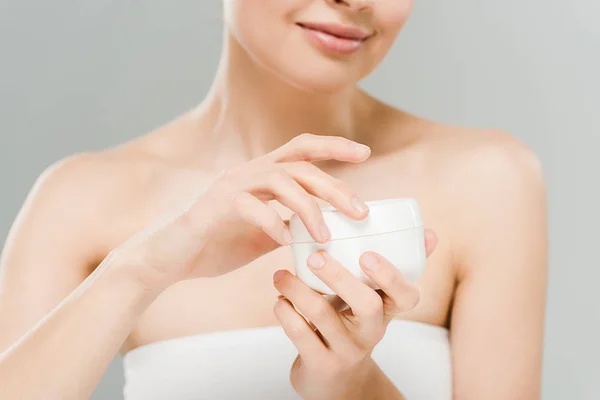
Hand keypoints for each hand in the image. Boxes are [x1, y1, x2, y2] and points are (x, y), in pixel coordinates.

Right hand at [108, 134, 370, 289]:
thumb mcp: (260, 235)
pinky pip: (251, 207)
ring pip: (280, 180)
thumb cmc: (214, 243)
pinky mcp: (216, 206)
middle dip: (335, 185)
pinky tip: (285, 242)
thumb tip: (318, 233)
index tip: (364, 152)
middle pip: (300, 166)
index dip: (333, 146)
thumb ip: (287, 226)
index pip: (301, 150)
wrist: (167, 258)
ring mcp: (230, 186)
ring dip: (308, 208)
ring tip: (325, 237)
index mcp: (260, 176)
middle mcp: (247, 173)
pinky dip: (273, 223)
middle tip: (360, 210)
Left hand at [272, 230, 437, 399]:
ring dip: (297, 289)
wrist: (336, 379)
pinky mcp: (321, 364)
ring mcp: (347, 351)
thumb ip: (396, 268)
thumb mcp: (376, 302)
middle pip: (366, 304)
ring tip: (280, 274)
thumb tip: (431, 233)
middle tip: (315, 256)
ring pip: (323, 315)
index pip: (406, 296)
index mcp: (388, 312)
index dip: (391, 276)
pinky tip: (279, 299)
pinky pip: (300, 334)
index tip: (368, 255)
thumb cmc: (355, 326)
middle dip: (339, 276)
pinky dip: (286, 311)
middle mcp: (372, 333)